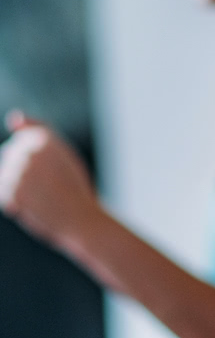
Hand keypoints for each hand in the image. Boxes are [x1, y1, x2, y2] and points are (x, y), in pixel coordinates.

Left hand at [0, 111, 99, 247]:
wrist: (83, 220)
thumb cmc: (75, 189)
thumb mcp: (62, 153)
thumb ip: (36, 132)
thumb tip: (14, 117)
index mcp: (44, 137)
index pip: (22, 142)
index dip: (38, 163)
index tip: (54, 173)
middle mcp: (30, 150)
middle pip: (10, 157)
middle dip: (24, 173)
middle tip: (51, 188)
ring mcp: (18, 171)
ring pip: (5, 176)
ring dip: (20, 189)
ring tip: (44, 198)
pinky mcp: (11, 192)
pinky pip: (3, 195)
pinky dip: (16, 204)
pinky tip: (36, 207)